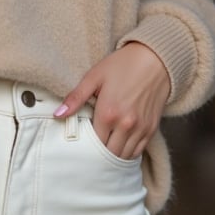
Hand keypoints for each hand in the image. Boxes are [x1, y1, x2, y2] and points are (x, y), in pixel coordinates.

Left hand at [55, 42, 170, 158]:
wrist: (156, 59)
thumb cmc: (123, 65)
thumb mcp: (95, 76)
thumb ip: (76, 97)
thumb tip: (58, 114)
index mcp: (108, 113)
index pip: (93, 144)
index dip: (85, 146)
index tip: (80, 143)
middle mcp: (125, 125)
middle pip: (108, 154)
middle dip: (98, 155)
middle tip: (90, 150)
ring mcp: (140, 128)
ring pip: (123, 156)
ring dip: (112, 155)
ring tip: (103, 150)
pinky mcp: (152, 128)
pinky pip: (138, 151)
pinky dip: (128, 153)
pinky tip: (119, 147)